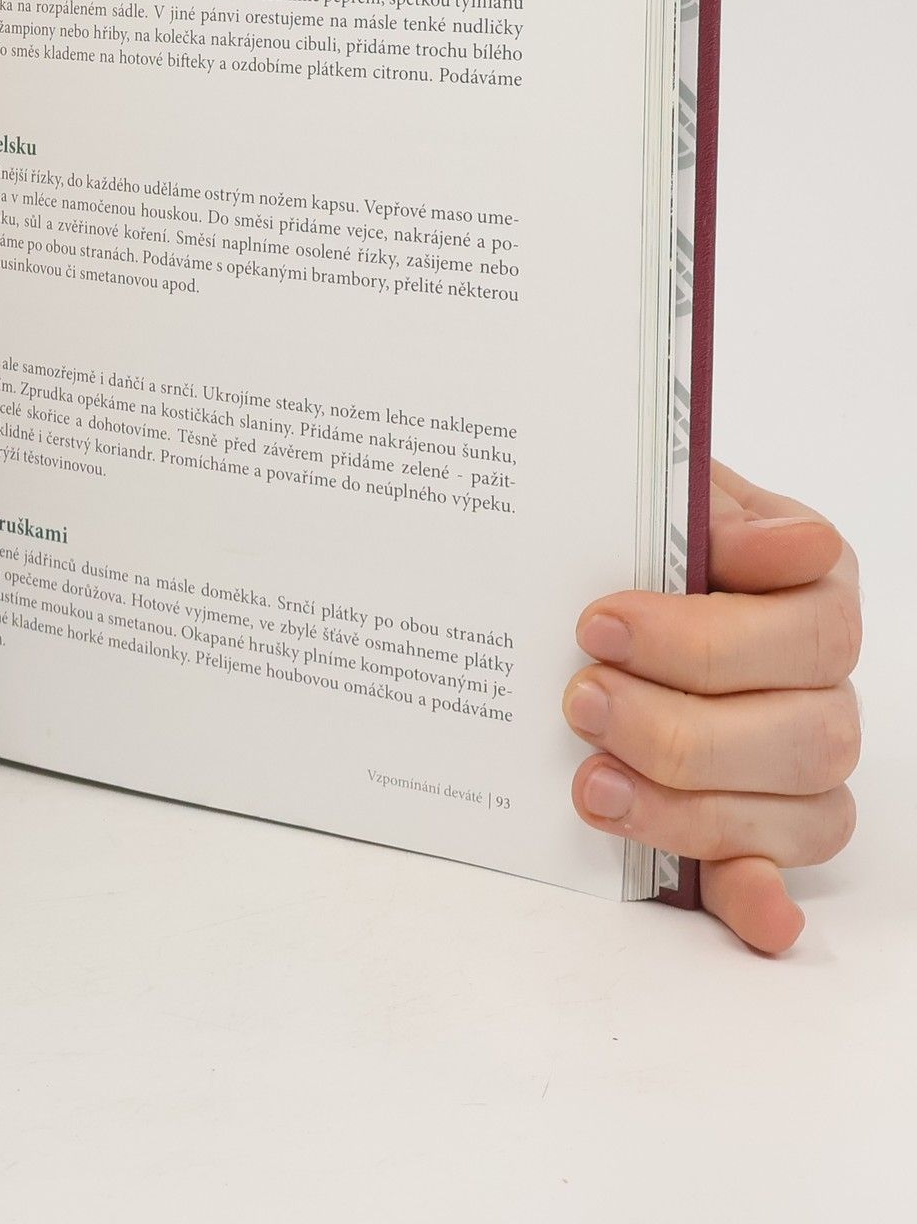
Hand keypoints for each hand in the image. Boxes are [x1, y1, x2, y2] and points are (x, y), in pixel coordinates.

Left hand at [564, 461, 859, 952]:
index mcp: (813, 588)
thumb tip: (790, 545)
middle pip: (805, 732)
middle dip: (680, 726)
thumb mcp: (666, 492)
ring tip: (589, 782)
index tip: (600, 623)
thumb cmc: (639, 527)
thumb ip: (714, 511)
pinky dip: (764, 895)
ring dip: (689, 807)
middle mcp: (821, 680)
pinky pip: (778, 869)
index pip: (808, 627)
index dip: (701, 638)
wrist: (599, 573)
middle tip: (581, 697)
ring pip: (798, 809)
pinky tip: (751, 908)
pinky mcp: (753, 822)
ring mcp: (796, 761)